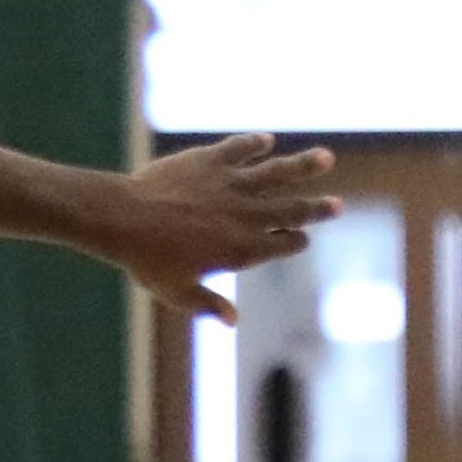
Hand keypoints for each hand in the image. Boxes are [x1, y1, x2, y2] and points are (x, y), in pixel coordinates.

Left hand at [102, 136, 338, 318]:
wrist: (123, 218)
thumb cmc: (146, 260)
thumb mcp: (176, 290)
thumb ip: (207, 304)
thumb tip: (233, 321)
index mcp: (241, 250)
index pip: (283, 244)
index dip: (296, 241)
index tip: (303, 238)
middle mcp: (245, 216)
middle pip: (292, 210)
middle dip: (317, 209)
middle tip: (338, 205)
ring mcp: (230, 185)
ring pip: (277, 172)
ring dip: (304, 165)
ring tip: (326, 157)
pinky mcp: (210, 160)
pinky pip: (240, 149)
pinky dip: (255, 144)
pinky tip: (267, 140)